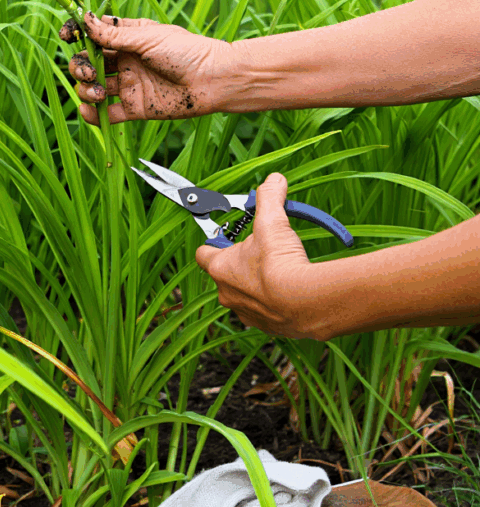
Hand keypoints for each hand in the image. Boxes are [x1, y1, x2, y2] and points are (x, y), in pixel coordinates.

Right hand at [63, 12, 235, 124]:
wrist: (213, 80)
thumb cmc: (186, 51)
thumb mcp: (147, 37)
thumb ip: (114, 34)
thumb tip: (85, 19)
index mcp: (129, 37)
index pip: (94, 35)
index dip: (78, 34)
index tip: (67, 36)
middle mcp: (126, 61)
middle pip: (89, 63)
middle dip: (80, 66)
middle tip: (89, 71)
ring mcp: (129, 84)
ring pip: (94, 88)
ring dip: (86, 89)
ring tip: (97, 91)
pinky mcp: (135, 108)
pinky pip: (108, 113)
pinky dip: (94, 114)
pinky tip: (90, 110)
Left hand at [195, 173, 321, 338]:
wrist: (303, 302)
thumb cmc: (278, 263)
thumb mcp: (272, 222)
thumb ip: (269, 198)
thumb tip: (274, 180)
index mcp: (220, 267)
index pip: (203, 253)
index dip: (214, 243)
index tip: (227, 236)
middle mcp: (227, 293)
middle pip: (226, 275)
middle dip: (241, 263)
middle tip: (261, 251)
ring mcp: (245, 312)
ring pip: (245, 296)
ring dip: (257, 284)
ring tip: (279, 270)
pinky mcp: (266, 326)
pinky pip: (265, 312)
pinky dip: (274, 302)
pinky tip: (290, 291)